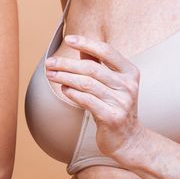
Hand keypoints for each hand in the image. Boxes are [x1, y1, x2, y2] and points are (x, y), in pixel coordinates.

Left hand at [45, 34, 145, 162]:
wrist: (128, 139)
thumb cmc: (115, 106)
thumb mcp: (111, 83)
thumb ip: (98, 64)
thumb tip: (80, 45)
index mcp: (130, 72)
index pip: (106, 51)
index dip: (86, 43)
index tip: (69, 39)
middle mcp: (128, 85)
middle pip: (92, 68)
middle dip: (67, 64)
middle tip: (49, 63)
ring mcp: (122, 102)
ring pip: (87, 84)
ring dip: (65, 78)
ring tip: (51, 75)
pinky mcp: (112, 117)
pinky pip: (87, 101)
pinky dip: (72, 93)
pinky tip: (63, 89)